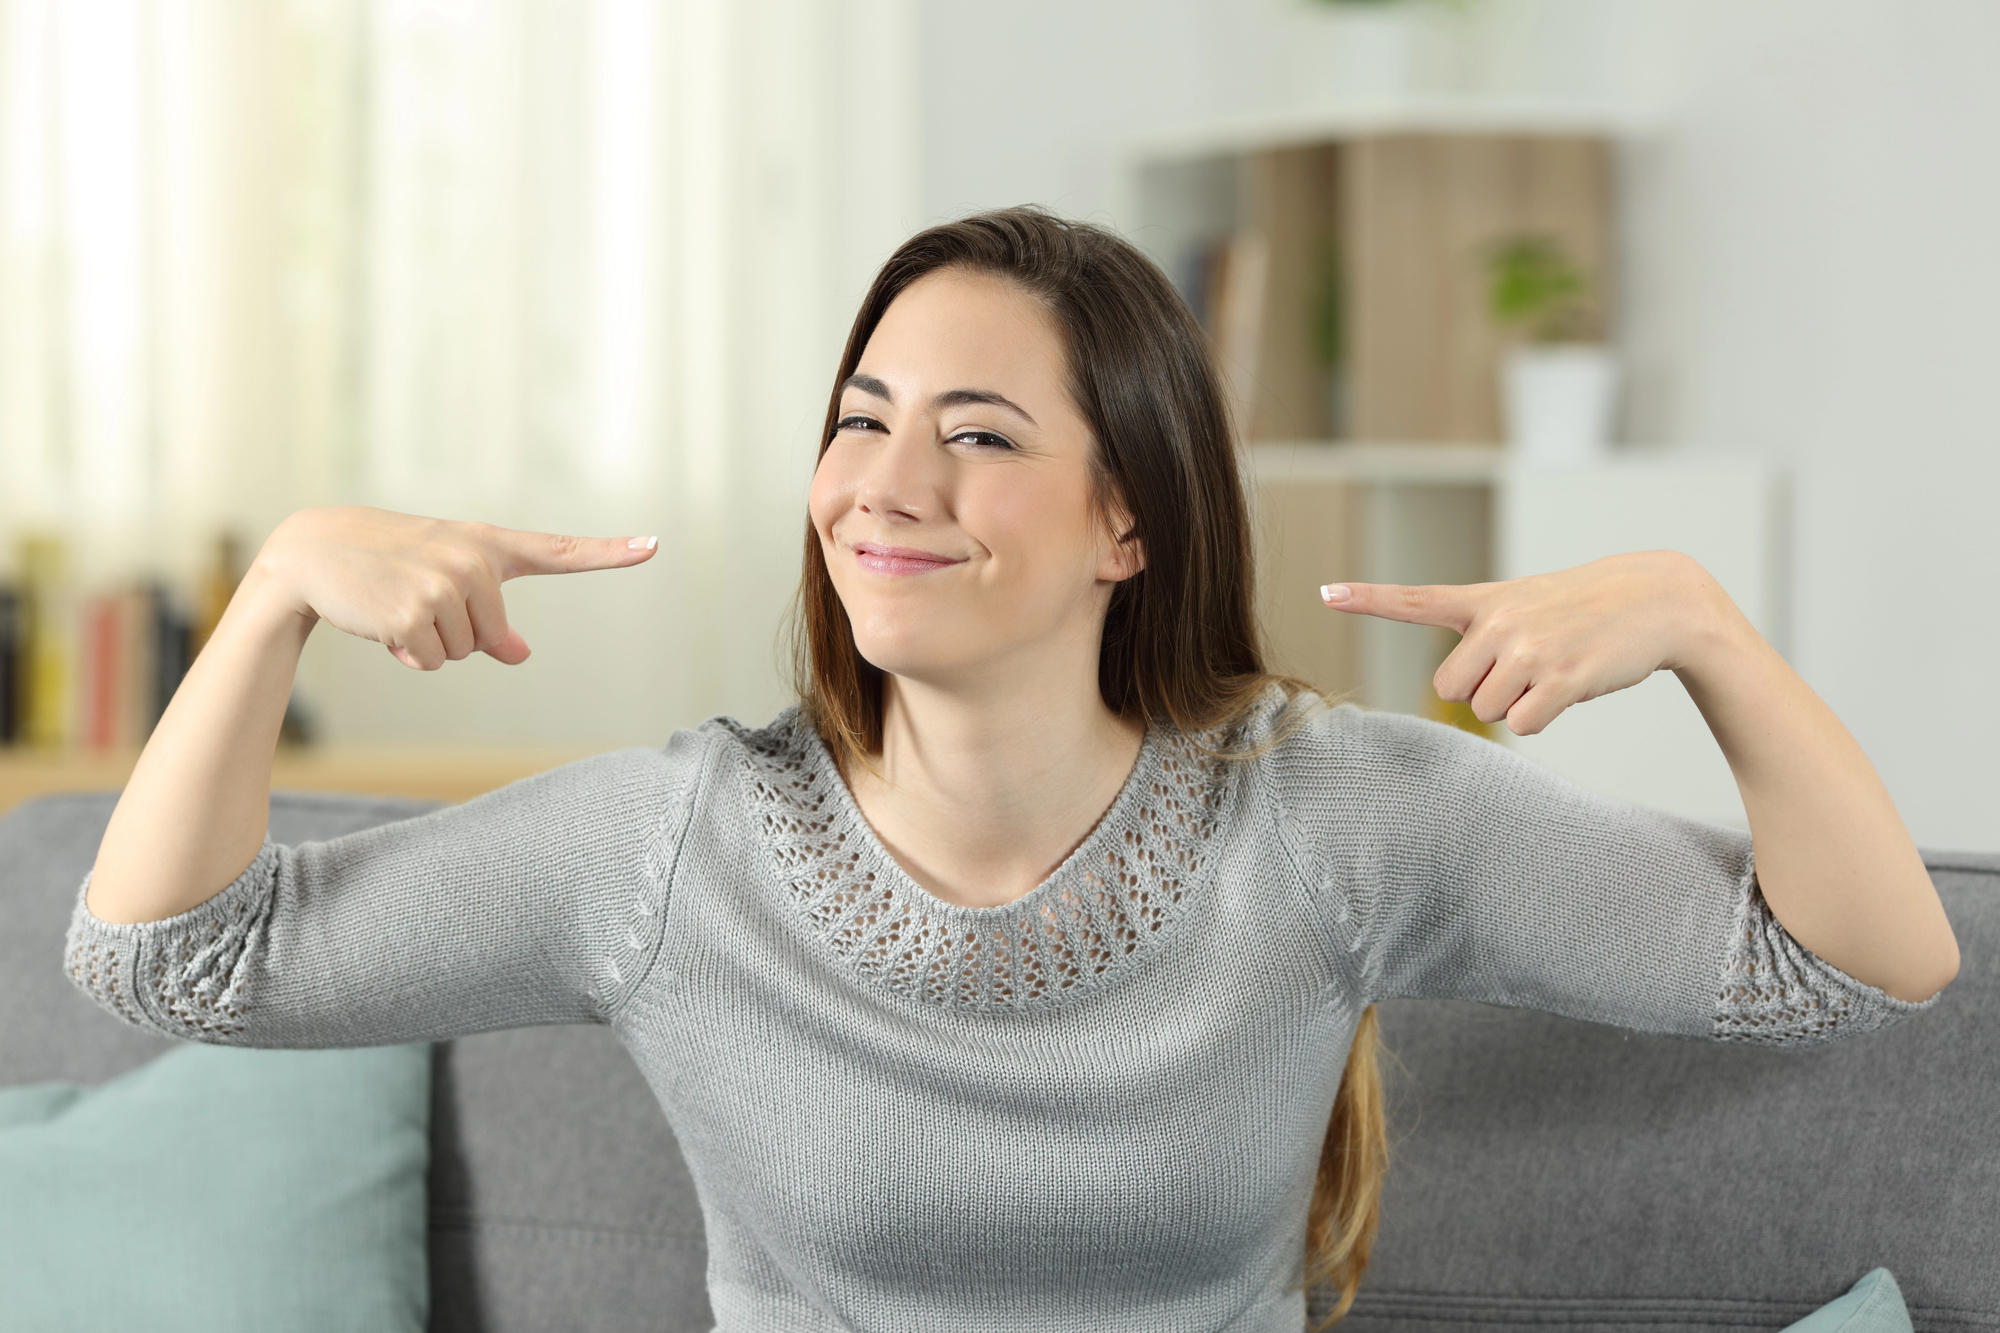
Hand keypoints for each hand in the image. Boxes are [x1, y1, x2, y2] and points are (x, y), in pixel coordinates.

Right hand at [252, 507, 657, 670]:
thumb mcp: (445, 585)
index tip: (653, 545)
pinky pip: (436, 661)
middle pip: (495, 638)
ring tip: (395, 604)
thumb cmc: (388, 567)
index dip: (610, 552)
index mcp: (487, 545)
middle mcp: (473, 559)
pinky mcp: (415, 613)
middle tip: (415, 600)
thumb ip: (489, 617)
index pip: (560, 551)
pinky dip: (409, 654)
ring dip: (429, 644)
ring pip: (466, 653)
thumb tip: (519, 655)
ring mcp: (445, 584)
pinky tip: (381, 620)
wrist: (314, 553)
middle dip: (458, 636)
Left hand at [1320, 550, 1743, 735]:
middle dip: (1483, 689)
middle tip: (1525, 666)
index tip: (1325, 592)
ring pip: (1488, 711)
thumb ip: (1483, 635)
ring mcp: (1529, 650)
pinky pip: (1525, 724)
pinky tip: (1570, 687)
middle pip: (1451, 690)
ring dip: (1519, 703)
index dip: (1368, 599)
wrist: (1656, 600)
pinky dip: (1544, 717)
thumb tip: (1459, 693)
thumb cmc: (1583, 609)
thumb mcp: (1527, 603)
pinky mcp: (1560, 679)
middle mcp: (1499, 622)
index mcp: (1484, 600)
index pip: (1415, 599)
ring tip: (1554, 669)